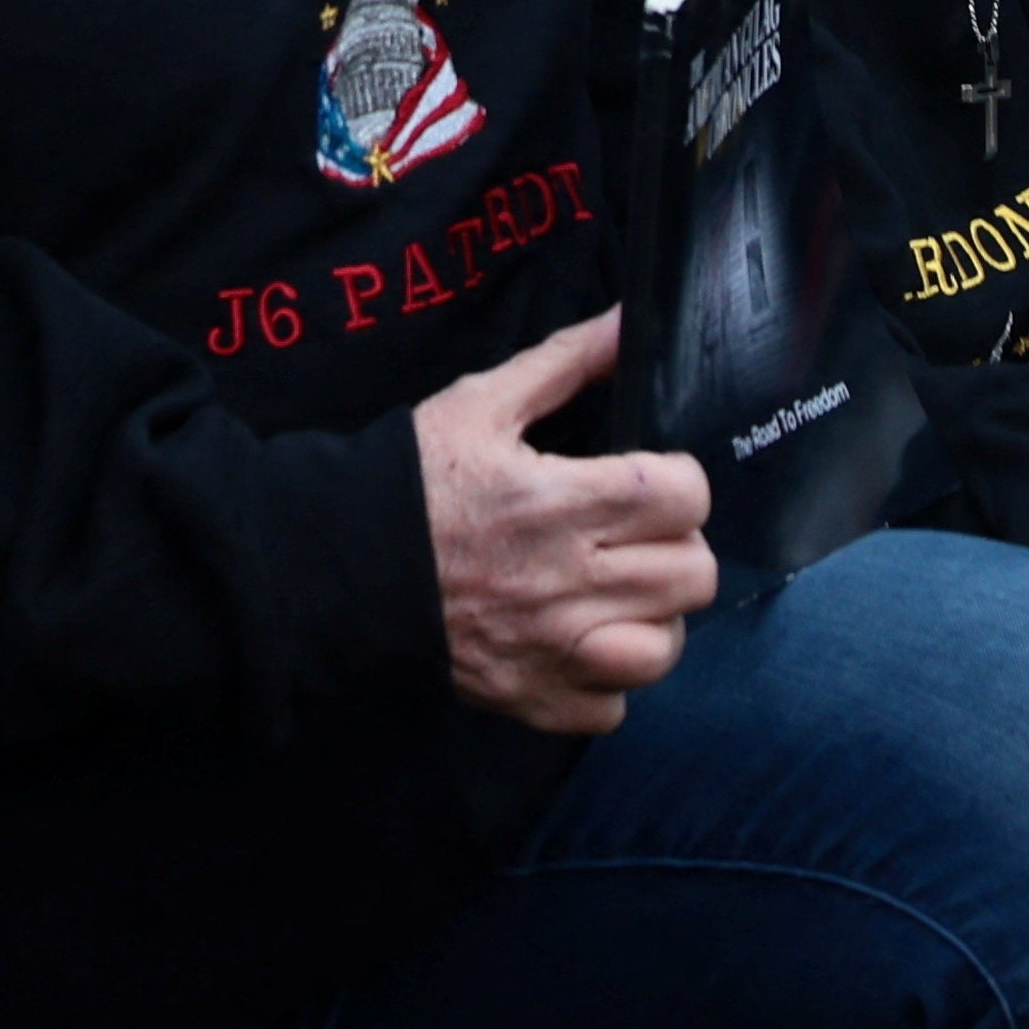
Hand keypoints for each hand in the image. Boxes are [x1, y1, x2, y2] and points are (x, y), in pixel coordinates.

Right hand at [410, 309, 718, 736]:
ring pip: (666, 648)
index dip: (678, 481)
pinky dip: (609, 678)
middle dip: (675, 545)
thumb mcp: (480, 404)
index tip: (648, 479)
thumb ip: (564, 361)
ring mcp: (553, 652)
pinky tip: (583, 641)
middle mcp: (566, 584)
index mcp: (558, 502)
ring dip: (654, 617)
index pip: (684, 497)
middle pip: (692, 574)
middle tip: (636, 533)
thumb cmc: (412, 481)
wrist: (337, 569)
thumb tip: (627, 320)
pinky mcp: (534, 701)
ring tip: (619, 591)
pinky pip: (615, 707)